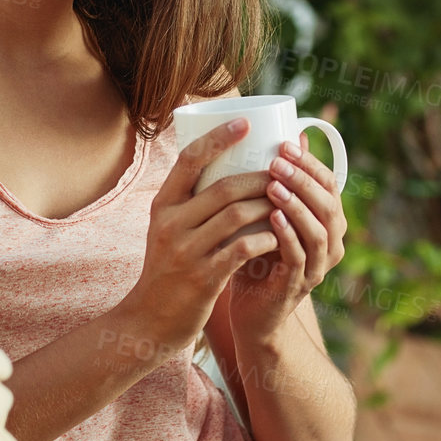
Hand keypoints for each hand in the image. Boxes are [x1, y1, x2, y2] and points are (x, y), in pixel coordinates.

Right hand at [118, 119, 280, 354]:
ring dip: (269, 205)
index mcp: (162, 205)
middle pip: (224, 187)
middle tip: (285, 170)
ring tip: (289, 200)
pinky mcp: (204, 277)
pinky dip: (266, 238)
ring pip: (238, 216)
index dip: (218, 138)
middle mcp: (171, 223)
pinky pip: (243, 248)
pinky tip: (280, 235)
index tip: (245, 121)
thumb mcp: (169, 229)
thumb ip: (192, 202)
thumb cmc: (169, 267)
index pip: (189, 160)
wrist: (151, 319)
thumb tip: (229, 164)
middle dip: (261, 177)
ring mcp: (186, 251)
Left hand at [226, 134, 346, 344]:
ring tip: (273, 185)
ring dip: (297, 205)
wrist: (250, 310)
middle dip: (303, 181)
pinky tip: (272, 217)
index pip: (330, 185)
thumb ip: (282, 181)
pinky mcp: (299, 286)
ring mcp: (318, 267)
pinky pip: (300, 257)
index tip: (285, 143)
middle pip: (329, 205)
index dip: (311, 163)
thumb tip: (290, 133)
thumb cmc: (258, 254)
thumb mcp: (270, 213)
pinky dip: (288, 235)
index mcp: (328, 223)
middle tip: (277, 162)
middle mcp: (331, 244)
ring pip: (319, 231)